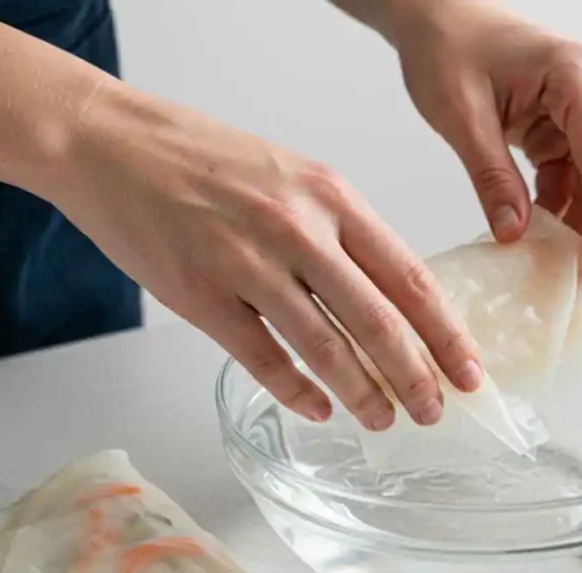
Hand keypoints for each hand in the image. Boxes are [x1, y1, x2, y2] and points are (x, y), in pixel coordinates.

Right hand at [50, 81, 482, 427]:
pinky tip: (318, 410)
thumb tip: (388, 296)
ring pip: (324, 346)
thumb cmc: (208, 159)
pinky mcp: (199, 295)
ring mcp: (246, 262)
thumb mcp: (295, 176)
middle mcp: (297, 229)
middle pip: (377, 320)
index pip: (409, 276)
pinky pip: (261, 357)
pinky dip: (296, 391)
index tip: (468, 369)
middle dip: (416, 375)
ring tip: (384, 420)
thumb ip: (342, 231)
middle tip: (435, 412)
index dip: (446, 331)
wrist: (113, 143)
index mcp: (332, 197)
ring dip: (361, 392)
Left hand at [391, 2, 581, 299]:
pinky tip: (552, 246)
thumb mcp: (461, 115)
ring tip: (579, 279)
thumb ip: (491, 176)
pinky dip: (567, 212)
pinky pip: (578, 178)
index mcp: (578, 77)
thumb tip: (516, 236)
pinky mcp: (570, 126)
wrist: (439, 17)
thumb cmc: (447, 49)